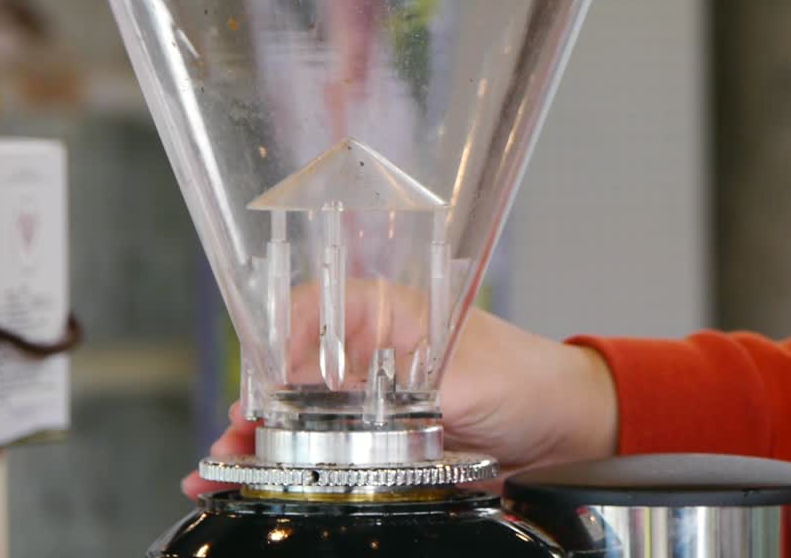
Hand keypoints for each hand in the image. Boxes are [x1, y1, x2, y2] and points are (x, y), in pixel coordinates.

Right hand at [182, 300, 617, 498]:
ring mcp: (371, 395)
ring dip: (260, 441)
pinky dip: (289, 465)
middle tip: (231, 443)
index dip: (275, 345)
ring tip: (225, 472)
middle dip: (254, 406)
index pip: (310, 309)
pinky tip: (256, 482)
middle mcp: (370, 348)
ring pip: (299, 413)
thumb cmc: (526, 380)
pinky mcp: (379, 437)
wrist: (565, 430)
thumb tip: (328, 396)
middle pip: (291, 368)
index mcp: (388, 311)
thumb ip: (397, 390)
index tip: (258, 388)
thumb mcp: (463, 381)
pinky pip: (324, 447)